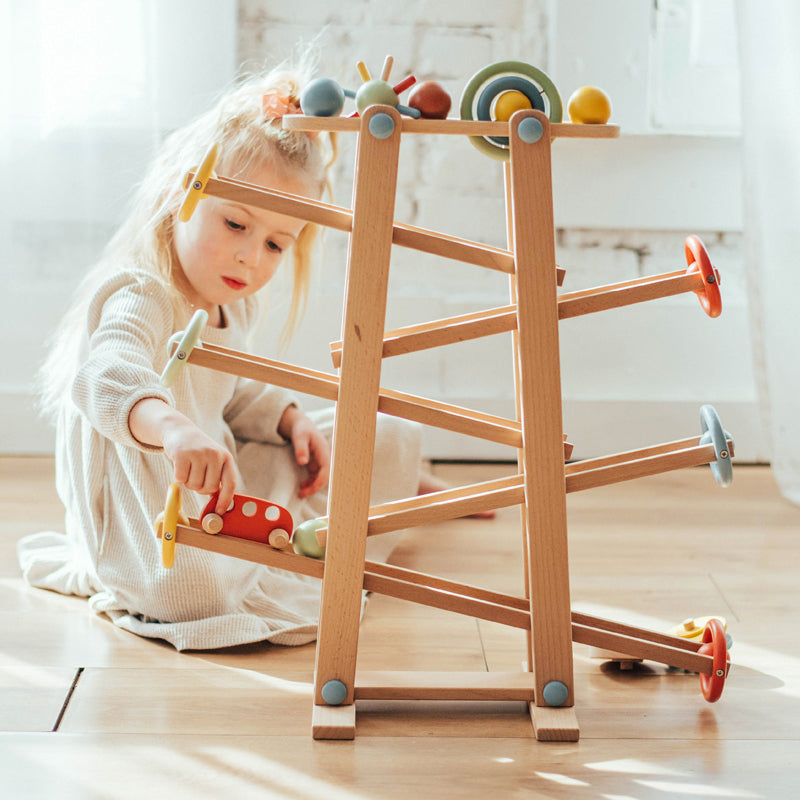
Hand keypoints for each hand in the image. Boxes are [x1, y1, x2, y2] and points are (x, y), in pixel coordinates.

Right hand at [130, 398, 235, 513]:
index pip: (231, 483)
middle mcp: (215, 454)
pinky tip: (180, 465)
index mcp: (226, 458)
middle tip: (197, 477)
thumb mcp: (213, 461)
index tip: (219, 512)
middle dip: (201, 488)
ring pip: (194, 486)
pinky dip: (178, 477)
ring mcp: (199, 453)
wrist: (180, 430)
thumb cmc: (198, 451)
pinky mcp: (182, 454)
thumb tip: (220, 504)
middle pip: (209, 489)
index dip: (226, 500)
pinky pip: (180, 479)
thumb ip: (218, 478)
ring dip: (188, 482)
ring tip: (189, 468)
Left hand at [279, 406, 330, 497]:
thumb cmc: (301, 429)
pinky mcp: (317, 464)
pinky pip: (317, 477)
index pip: (327, 470)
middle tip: (301, 494)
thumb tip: (303, 462)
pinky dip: (311, 483)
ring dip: (313, 487)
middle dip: (315, 487)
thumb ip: (301, 448)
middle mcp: (325, 457)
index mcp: (324, 450)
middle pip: (326, 477)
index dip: (319, 482)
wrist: (301, 425)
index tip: (307, 489)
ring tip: (300, 492)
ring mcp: (322, 461)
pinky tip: (303, 486)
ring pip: (322, 479)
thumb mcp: (299, 436)